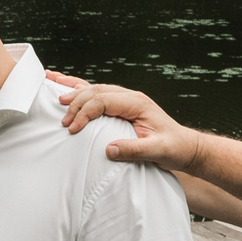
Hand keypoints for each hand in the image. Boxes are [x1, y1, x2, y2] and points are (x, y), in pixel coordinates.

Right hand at [52, 79, 202, 170]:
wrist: (185, 146)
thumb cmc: (173, 148)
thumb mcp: (157, 151)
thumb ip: (133, 150)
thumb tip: (109, 150)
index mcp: (137, 103)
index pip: (103, 100)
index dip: (85, 112)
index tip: (73, 129)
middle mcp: (131, 97)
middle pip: (96, 91)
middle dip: (76, 102)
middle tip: (62, 118)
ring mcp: (126, 100)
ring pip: (96, 88)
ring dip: (76, 92)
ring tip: (56, 93)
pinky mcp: (123, 106)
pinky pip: (99, 94)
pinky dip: (83, 91)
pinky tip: (69, 89)